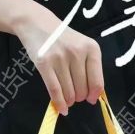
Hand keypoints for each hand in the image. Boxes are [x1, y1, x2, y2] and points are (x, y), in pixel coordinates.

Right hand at [12, 0, 103, 114]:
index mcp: (91, 48)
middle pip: (82, 89)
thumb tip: (93, 97)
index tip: (91, 99)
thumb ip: (90, 68)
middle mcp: (77, 52)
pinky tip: (61, 109)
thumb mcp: (82, 47)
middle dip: (79, 97)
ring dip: (69, 101)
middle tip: (74, 95)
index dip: (94, 95)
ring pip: (69, 92)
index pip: (97, 81)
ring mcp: (60, 58)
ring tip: (67, 99)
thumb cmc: (63, 39)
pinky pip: (55, 91)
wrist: (37, 24)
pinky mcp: (44, 64)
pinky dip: (59, 103)